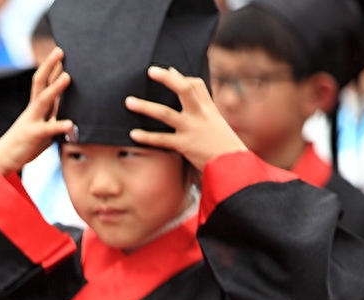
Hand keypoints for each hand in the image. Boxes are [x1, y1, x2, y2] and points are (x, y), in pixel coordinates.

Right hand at [0, 47, 73, 175]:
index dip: (52, 66)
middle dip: (50, 66)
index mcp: (36, 106)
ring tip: (67, 77)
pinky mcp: (33, 135)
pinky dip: (60, 126)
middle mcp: (33, 109)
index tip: (61, 49)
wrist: (3, 158)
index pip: (44, 81)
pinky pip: (48, 129)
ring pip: (43, 101)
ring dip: (55, 88)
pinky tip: (71, 124)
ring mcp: (32, 120)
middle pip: (40, 83)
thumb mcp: (42, 125)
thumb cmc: (25, 142)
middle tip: (60, 50)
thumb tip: (71, 107)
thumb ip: (54, 114)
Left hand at [126, 66, 247, 171]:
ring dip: (145, 107)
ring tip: (128, 102)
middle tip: (150, 71)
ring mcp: (192, 129)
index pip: (197, 85)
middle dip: (167, 79)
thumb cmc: (225, 148)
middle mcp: (201, 115)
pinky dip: (146, 136)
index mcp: (209, 109)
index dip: (182, 77)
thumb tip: (191, 108)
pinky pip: (161, 139)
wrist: (235, 166)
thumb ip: (205, 116)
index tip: (168, 71)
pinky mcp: (185, 145)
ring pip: (165, 113)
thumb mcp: (218, 126)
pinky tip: (133, 134)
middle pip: (184, 90)